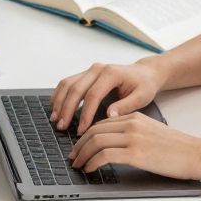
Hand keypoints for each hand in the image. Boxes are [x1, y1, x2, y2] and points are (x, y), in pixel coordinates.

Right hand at [50, 55, 167, 133]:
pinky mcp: (86, 74)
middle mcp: (97, 69)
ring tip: (56, 119)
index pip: (92, 95)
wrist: (145, 73)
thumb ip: (126, 106)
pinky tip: (56, 108)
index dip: (85, 114)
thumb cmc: (144, 85)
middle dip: (67, 109)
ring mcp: (90, 70)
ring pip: (67, 84)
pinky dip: (59, 95)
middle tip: (62, 127)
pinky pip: (67, 83)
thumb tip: (109, 116)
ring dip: (59, 102)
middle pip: (75, 89)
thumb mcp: (142, 97)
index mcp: (111, 73)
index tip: (81, 130)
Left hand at [70, 107, 200, 181]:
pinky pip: (104, 155)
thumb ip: (133, 134)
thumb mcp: (152, 134)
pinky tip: (90, 169)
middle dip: (79, 145)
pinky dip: (92, 163)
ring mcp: (134, 137)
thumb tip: (114, 147)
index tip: (79, 147)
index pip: (101, 124)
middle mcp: (132, 123)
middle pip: (94, 131)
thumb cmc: (178, 149)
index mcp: (135, 117)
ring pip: (95, 141)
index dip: (85, 136)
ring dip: (82, 155)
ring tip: (78, 165)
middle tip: (73, 157)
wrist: (197, 154)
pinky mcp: (136, 153)